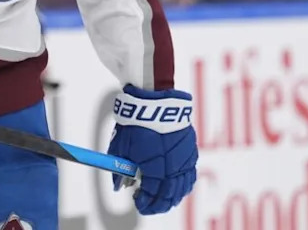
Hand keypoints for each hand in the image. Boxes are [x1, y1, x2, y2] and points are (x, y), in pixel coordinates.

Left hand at [108, 85, 197, 214]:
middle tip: (149, 205)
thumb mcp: (121, 146)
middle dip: (158, 204)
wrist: (155, 102)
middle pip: (169, 196)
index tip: (138, 203)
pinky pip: (190, 175)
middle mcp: (173, 169)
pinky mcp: (191, 151)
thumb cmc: (135, 123)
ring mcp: (184, 161)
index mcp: (155, 170)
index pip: (151, 195)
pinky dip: (183, 184)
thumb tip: (117, 185)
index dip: (144, 202)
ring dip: (172, 197)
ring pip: (182, 188)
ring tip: (163, 199)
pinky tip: (177, 186)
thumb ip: (119, 169)